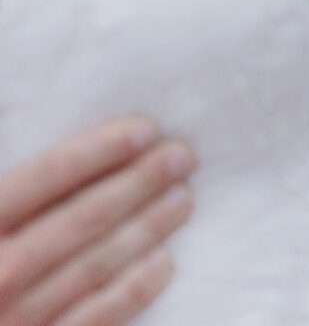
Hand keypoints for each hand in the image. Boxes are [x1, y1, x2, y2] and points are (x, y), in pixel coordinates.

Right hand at [0, 116, 195, 325]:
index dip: (99, 151)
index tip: (146, 130)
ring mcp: (13, 319)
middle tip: (183, 156)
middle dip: (138, 183)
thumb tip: (14, 113)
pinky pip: (90, 321)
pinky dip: (131, 292)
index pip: (47, 177)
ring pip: (93, 266)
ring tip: (183, 199)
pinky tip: (164, 264)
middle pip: (80, 218)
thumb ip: (10, 184)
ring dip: (145, 229)